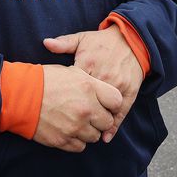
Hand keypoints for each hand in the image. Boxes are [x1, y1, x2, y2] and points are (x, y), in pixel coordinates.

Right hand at [32, 65, 122, 152]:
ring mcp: (75, 126)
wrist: (18, 95)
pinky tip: (67, 129)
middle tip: (88, 113)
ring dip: (87, 130)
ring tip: (74, 121)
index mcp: (89, 87)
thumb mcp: (70, 72)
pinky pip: (80, 146)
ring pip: (94, 136)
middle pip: (107, 122)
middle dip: (100, 119)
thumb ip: (90, 82)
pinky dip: (76, 140)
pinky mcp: (63, 140)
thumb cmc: (43, 80)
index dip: (111, 103)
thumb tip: (101, 93)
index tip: (104, 104)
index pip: (116, 101)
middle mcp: (86, 108)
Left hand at [44, 25, 143, 142]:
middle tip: (68, 124)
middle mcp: (103, 76)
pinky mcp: (130, 92)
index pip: (72, 86)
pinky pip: (121, 112)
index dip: (64, 96)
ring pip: (105, 110)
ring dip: (95, 123)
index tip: (57, 104)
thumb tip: (45, 43)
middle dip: (78, 113)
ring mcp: (117, 86)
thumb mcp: (82, 39)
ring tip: (85, 134)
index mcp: (88, 63)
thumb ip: (63, 43)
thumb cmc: (101, 42)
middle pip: (88, 101)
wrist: (131, 40)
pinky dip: (114, 127)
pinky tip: (105, 137)